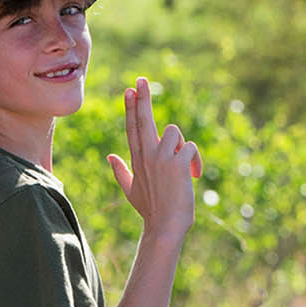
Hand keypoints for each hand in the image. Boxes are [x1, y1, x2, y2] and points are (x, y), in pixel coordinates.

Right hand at [106, 77, 199, 243]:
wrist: (164, 227)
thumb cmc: (151, 211)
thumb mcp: (131, 190)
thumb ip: (120, 172)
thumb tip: (109, 157)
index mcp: (136, 160)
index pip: (132, 128)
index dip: (131, 108)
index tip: (130, 90)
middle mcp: (146, 155)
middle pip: (144, 119)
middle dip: (143, 98)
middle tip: (141, 79)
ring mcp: (160, 158)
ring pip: (175, 132)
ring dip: (183, 146)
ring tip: (185, 169)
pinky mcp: (177, 163)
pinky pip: (190, 147)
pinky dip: (196, 160)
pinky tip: (194, 176)